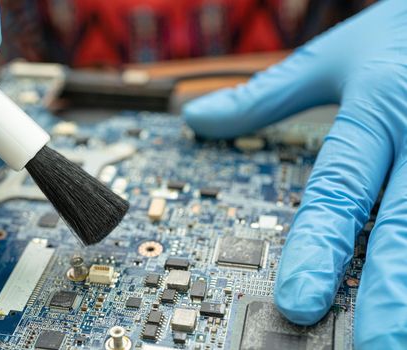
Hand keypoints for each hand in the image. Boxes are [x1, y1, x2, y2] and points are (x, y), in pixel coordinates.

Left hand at [183, 0, 406, 347]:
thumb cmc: (395, 38)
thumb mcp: (330, 58)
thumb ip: (265, 95)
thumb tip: (198, 119)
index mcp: (377, 109)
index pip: (339, 188)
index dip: (317, 245)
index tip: (297, 300)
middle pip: (403, 223)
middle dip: (391, 291)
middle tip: (374, 345)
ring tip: (401, 338)